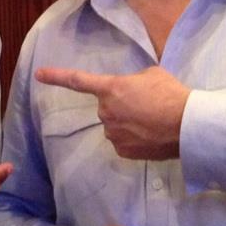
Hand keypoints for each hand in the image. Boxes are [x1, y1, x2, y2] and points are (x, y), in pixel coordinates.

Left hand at [36, 65, 189, 158]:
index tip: (39, 74)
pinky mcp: (122, 151)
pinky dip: (134, 138)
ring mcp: (113, 133)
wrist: (186, 124)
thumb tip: (134, 89)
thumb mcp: (152, 75)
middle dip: (122, 105)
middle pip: (107, 107)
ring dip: (128, 122)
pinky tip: (150, 134)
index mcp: (111, 88)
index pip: (78, 81)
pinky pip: (123, 141)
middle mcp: (106, 111)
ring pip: (116, 125)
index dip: (57, 76)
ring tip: (152, 120)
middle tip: (147, 104)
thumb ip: (134, 81)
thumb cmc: (171, 94)